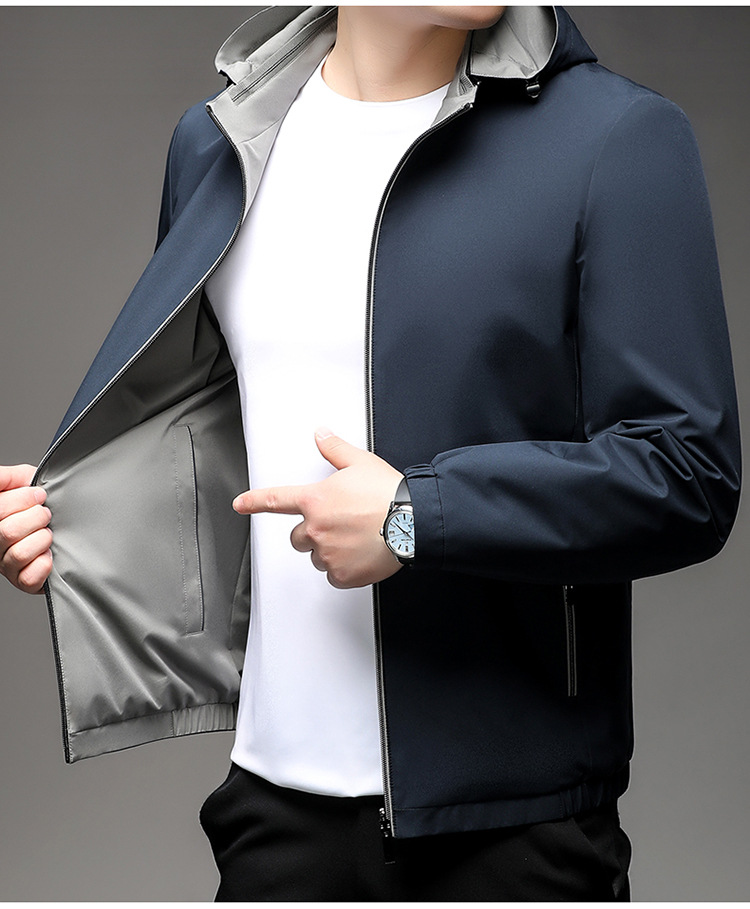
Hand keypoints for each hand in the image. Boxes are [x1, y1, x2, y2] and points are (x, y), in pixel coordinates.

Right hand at [0, 464, 52, 593]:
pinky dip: (44, 564)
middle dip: (37, 517)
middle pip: (8, 532)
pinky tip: (49, 554)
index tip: (39, 495)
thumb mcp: (22, 482)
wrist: (61, 526)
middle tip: (46, 515)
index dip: (23, 499)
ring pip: (19, 553)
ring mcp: (6, 565)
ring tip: (48, 534)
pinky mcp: (23, 582)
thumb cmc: (38, 505)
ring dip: (42, 539)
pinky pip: (29, 577)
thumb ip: (8, 477)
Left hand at [233, 428, 403, 588]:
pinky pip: (333, 576)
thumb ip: (335, 450)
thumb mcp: (360, 463)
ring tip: (355, 540)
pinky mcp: (343, 574)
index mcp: (315, 499)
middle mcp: (316, 528)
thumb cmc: (389, 493)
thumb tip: (322, 435)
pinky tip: (360, 556)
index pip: (275, 500)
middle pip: (297, 537)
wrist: (413, 521)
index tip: (240, 505)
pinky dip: (344, 570)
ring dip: (328, 551)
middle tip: (338, 526)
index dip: (254, 502)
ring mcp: (328, 553)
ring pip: (317, 557)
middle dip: (313, 533)